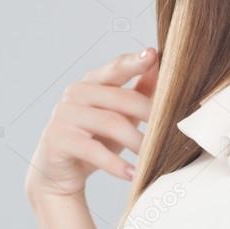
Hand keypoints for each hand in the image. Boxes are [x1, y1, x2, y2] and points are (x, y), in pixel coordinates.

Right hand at [25, 47, 159, 199]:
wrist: (60, 172)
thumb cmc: (95, 138)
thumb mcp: (120, 114)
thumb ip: (139, 90)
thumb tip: (158, 64)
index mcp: (92, 82)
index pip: (116, 68)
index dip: (134, 62)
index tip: (152, 54)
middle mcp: (76, 93)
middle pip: (121, 98)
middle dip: (148, 114)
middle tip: (170, 130)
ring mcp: (64, 114)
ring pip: (111, 123)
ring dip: (137, 142)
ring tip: (154, 157)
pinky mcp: (59, 139)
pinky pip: (94, 151)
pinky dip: (116, 165)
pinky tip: (133, 174)